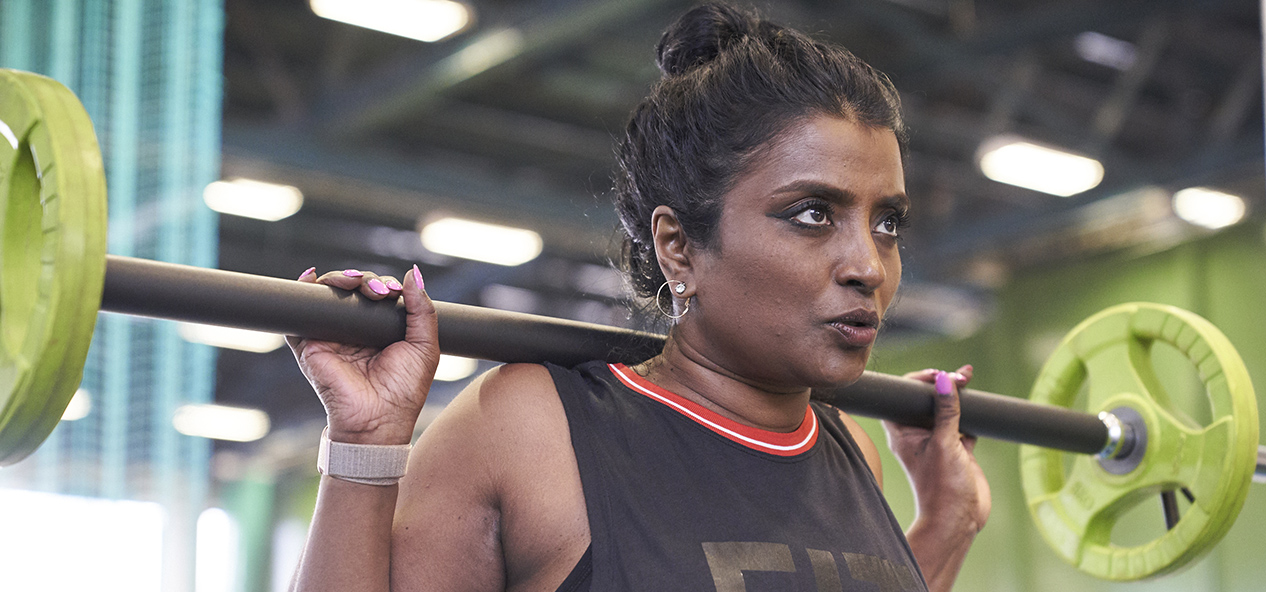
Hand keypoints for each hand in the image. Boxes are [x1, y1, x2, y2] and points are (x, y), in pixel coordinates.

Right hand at [287, 266, 438, 444]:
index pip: (378, 294)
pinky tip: (310, 277)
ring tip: (353, 282)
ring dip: (339, 279)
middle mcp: (355, 330)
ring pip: (329, 295)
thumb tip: (412, 274)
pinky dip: (302, 291)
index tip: (393, 292)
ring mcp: (332, 336)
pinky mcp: (311, 345)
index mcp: (381, 329)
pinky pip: (300, 315)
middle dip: (364, 280)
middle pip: (353, 290)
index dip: (384, 285)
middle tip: (378, 292)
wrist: (379, 419)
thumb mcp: (425, 345)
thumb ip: (422, 309)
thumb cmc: (405, 389)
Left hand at [883, 365, 990, 534]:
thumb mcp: (944, 443)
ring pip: (946, 410)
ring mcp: (939, 442)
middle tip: (960, 376)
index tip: (937, 375)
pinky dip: (971, 413)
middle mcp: (918, 435)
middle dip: (941, 383)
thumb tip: (944, 379)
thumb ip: (945, 411)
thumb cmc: (942, 487)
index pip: (902, 396)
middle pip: (925, 400)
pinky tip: (979, 404)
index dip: (916, 381)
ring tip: (969, 378)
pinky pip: (963, 424)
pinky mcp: (958, 449)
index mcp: (903, 432)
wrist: (959, 520)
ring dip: (957, 394)